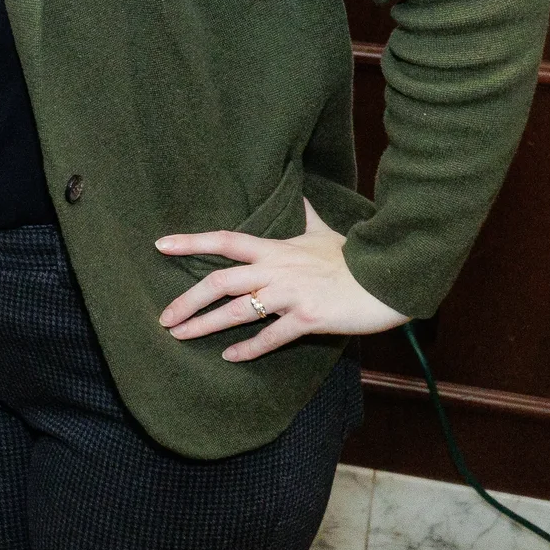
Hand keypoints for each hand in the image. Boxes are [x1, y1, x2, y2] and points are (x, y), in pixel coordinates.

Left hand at [156, 198, 403, 360]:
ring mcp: (291, 295)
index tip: (160, 246)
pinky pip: (271, 337)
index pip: (224, 240)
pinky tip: (230, 357)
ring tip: (181, 336)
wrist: (389, 279)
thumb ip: (304, 216)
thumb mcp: (323, 232)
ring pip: (238, 311)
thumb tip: (298, 193)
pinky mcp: (308, 318)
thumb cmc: (354, 257)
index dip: (191, 242)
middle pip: (220, 282)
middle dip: (187, 300)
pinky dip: (249, 349)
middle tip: (164, 317)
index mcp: (275, 249)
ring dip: (205, 325)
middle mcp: (277, 270)